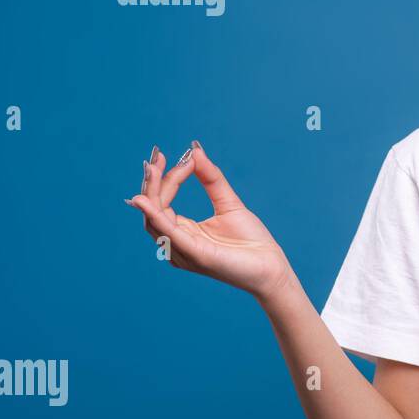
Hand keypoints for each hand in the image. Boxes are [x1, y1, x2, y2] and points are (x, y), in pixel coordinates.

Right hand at [125, 142, 294, 300]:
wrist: (272, 267)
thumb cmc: (251, 241)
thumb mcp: (228, 203)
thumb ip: (211, 179)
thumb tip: (195, 152)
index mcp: (183, 232)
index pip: (162, 203)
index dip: (165, 179)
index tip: (178, 157)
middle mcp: (177, 243)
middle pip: (152, 210)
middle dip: (151, 183)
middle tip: (157, 158)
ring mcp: (183, 251)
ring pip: (154, 220)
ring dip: (152, 193)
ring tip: (154, 169)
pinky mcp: (195, 254)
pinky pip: (168, 233)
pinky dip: (155, 216)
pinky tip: (147, 201)